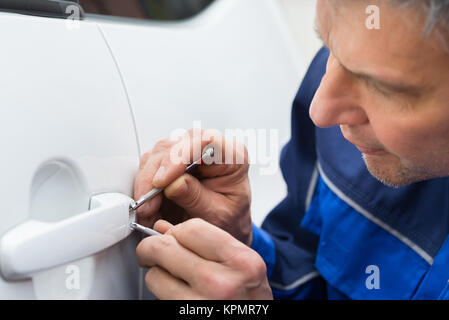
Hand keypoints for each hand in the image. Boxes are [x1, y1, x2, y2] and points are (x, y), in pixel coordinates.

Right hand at [134, 128, 252, 244]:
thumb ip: (196, 198)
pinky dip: (144, 185)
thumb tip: (174, 183)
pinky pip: (151, 163)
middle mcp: (210, 149)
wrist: (222, 230)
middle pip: (178, 144)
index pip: (207, 141)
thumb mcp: (217, 216)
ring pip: (160, 152)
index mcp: (232, 158)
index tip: (163, 180)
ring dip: (148, 181)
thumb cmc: (228, 221)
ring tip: (149, 209)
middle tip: (149, 201)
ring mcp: (189, 152)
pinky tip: (148, 204)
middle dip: (158, 173)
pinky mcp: (171, 161)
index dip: (181, 156)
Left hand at [136, 218, 272, 299]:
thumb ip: (207, 243)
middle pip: (164, 247)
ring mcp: (201, 305)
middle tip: (153, 250)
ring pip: (155, 274)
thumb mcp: (242, 265)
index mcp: (241, 262)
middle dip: (152, 246)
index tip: (173, 236)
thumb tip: (164, 228)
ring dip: (157, 272)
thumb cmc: (250, 299)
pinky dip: (160, 290)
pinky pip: (157, 296)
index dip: (177, 231)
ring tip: (171, 275)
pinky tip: (175, 291)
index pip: (191, 229)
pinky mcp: (184, 316)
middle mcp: (221, 284)